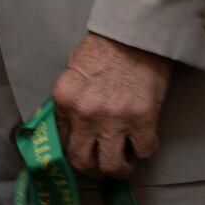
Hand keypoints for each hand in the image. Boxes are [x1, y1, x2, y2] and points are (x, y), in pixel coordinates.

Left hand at [49, 31, 171, 178]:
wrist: (132, 35)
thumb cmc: (102, 51)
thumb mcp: (72, 76)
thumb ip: (70, 104)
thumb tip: (72, 129)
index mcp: (64, 102)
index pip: (62, 142)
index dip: (73, 152)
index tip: (83, 154)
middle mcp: (85, 115)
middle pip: (83, 161)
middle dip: (92, 169)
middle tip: (101, 165)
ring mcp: (114, 120)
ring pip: (112, 166)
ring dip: (118, 169)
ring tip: (122, 162)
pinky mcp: (142, 121)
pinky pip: (143, 151)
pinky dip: (142, 152)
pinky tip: (140, 143)